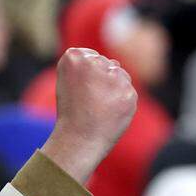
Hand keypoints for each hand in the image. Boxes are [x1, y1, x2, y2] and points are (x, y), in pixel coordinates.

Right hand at [40, 47, 137, 184]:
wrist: (79, 139)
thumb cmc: (71, 112)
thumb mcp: (67, 82)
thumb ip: (87, 66)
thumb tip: (116, 65)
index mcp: (73, 57)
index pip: (88, 55)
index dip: (84, 74)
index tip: (78, 89)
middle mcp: (95, 62)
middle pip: (106, 64)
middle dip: (101, 79)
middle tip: (89, 100)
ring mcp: (114, 77)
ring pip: (120, 75)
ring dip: (113, 88)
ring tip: (99, 108)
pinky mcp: (129, 92)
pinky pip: (128, 92)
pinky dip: (121, 102)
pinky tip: (109, 113)